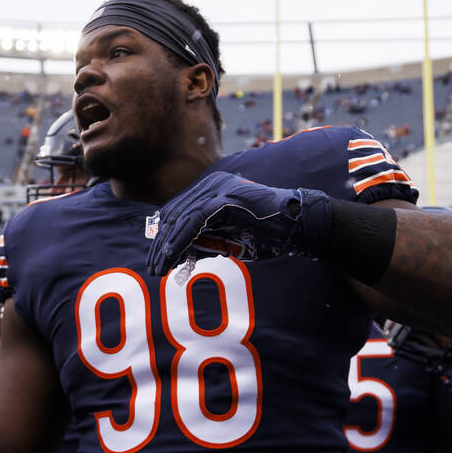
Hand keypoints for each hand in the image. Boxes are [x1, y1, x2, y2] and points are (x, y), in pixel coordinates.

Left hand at [146, 170, 332, 274]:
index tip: (156, 259)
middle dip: (161, 244)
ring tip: (159, 267)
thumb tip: (177, 255)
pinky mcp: (226, 197)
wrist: (299, 226)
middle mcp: (212, 184)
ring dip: (167, 245)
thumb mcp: (228, 241)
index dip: (163, 237)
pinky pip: (195, 219)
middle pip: (175, 213)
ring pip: (181, 217)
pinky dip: (181, 238)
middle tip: (152, 268)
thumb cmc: (267, 234)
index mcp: (212, 191)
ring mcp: (219, 188)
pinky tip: (171, 255)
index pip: (178, 212)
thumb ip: (205, 243)